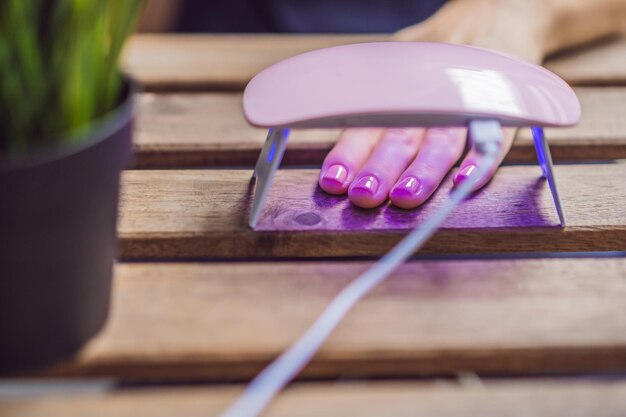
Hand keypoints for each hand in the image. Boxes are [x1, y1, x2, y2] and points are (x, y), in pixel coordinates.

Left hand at [319, 0, 548, 208]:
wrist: (497, 13)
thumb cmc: (437, 53)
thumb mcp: (400, 63)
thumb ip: (372, 98)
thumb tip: (333, 143)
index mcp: (398, 86)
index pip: (368, 121)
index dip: (350, 152)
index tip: (334, 180)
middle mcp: (428, 93)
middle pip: (403, 133)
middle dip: (380, 167)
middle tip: (364, 195)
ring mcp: (465, 99)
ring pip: (443, 137)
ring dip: (424, 170)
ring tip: (404, 197)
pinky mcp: (500, 104)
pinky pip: (494, 134)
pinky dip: (482, 159)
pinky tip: (464, 181)